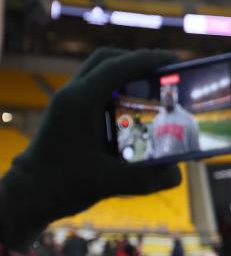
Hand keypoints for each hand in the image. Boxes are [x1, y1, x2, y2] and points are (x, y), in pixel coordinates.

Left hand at [0, 49, 182, 250]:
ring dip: (127, 74)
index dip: (150, 60)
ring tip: (153, 89)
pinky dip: (117, 89)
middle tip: (166, 74)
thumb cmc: (62, 186)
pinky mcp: (67, 113)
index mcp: (80, 101)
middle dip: (139, 62)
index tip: (176, 62)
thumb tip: (177, 173)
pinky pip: (95, 88)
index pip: (118, 66)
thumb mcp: (111, 183)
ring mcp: (67, 102)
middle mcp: (72, 94)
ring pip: (100, 71)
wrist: (28, 195)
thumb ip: (148, 178)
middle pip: (108, 60)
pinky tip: (133, 110)